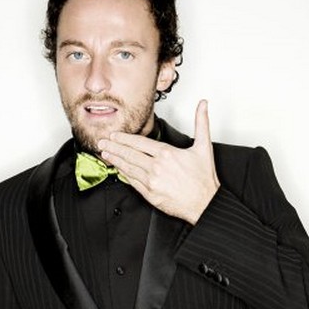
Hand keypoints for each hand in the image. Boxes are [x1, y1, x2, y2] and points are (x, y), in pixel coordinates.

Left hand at [98, 100, 219, 224]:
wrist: (205, 203)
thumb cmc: (204, 178)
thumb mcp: (204, 147)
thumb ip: (201, 123)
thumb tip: (203, 104)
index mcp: (167, 154)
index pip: (139, 143)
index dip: (124, 138)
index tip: (114, 135)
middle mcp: (156, 167)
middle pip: (129, 154)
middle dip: (113, 147)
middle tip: (102, 143)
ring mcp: (152, 181)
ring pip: (128, 168)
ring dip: (115, 160)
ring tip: (105, 154)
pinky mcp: (150, 195)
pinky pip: (133, 182)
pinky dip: (124, 175)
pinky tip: (118, 170)